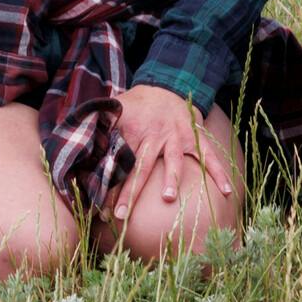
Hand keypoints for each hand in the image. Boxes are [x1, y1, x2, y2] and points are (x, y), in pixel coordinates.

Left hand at [106, 83, 228, 223]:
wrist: (166, 86)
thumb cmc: (136, 106)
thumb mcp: (114, 111)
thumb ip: (99, 130)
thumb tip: (77, 149)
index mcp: (131, 131)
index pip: (116, 163)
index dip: (107, 186)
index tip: (98, 209)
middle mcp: (154, 135)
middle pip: (140, 167)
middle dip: (130, 192)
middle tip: (121, 214)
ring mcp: (176, 137)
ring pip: (172, 160)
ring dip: (170, 178)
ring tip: (167, 198)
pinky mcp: (194, 138)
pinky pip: (208, 156)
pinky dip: (218, 172)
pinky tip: (225, 191)